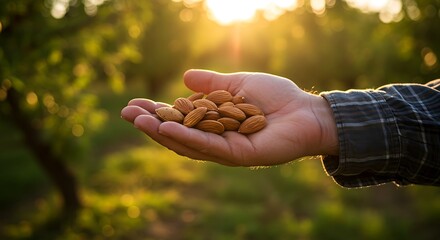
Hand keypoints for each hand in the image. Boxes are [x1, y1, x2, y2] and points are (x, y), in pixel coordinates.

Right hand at [121, 69, 337, 165]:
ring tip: (138, 120)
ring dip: (161, 132)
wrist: (306, 111)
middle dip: (151, 124)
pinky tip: (168, 127)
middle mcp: (216, 139)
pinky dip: (187, 137)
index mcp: (214, 123)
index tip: (134, 103)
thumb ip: (212, 84)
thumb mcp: (237, 84)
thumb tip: (184, 77)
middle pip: (177, 134)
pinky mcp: (238, 155)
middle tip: (125, 113)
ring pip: (187, 143)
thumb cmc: (276, 97)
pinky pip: (208, 146)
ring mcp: (226, 150)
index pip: (179, 119)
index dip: (156, 112)